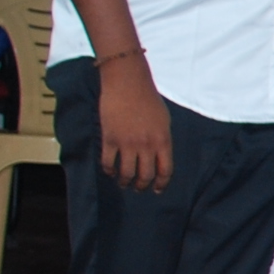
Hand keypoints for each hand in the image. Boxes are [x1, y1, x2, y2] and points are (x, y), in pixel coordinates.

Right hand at [96, 56, 174, 192]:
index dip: (162, 183)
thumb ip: (162, 139)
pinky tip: (109, 171)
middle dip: (142, 186)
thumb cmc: (148, 99)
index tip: (158, 189)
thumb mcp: (164, 120)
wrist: (127, 84)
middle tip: (138, 188)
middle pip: (145, 176)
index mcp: (163, 140)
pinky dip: (108, 170)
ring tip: (123, 183)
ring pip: (126, 173)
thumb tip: (158, 156)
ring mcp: (127, 143)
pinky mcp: (109, 139)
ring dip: (125, 182)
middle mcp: (146, 145)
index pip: (165, 170)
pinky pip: (108, 162)